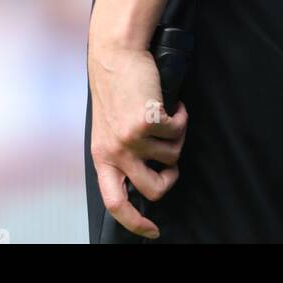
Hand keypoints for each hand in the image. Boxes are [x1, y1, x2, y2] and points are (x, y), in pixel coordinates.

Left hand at [88, 40, 188, 238]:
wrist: (115, 52)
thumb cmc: (115, 87)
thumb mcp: (108, 126)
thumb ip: (120, 152)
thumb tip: (144, 174)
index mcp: (102, 156)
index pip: (114, 202)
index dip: (134, 222)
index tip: (151, 230)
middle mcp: (116, 151)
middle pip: (153, 188)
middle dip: (170, 178)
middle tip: (172, 161)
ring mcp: (132, 137)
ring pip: (172, 155)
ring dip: (175, 136)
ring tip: (165, 115)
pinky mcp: (148, 121)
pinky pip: (178, 130)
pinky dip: (180, 116)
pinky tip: (171, 102)